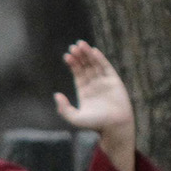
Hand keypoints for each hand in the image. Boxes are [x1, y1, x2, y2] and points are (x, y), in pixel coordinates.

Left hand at [53, 41, 136, 170]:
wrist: (114, 125)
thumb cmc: (95, 124)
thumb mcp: (75, 118)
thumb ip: (64, 108)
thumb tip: (56, 95)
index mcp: (84, 92)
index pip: (78, 74)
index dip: (73, 64)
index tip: (67, 55)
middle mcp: (94, 85)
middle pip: (85, 66)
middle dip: (79, 56)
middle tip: (73, 46)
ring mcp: (104, 82)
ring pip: (95, 65)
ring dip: (88, 54)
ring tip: (81, 44)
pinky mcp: (114, 81)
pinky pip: (106, 68)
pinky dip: (100, 59)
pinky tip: (94, 51)